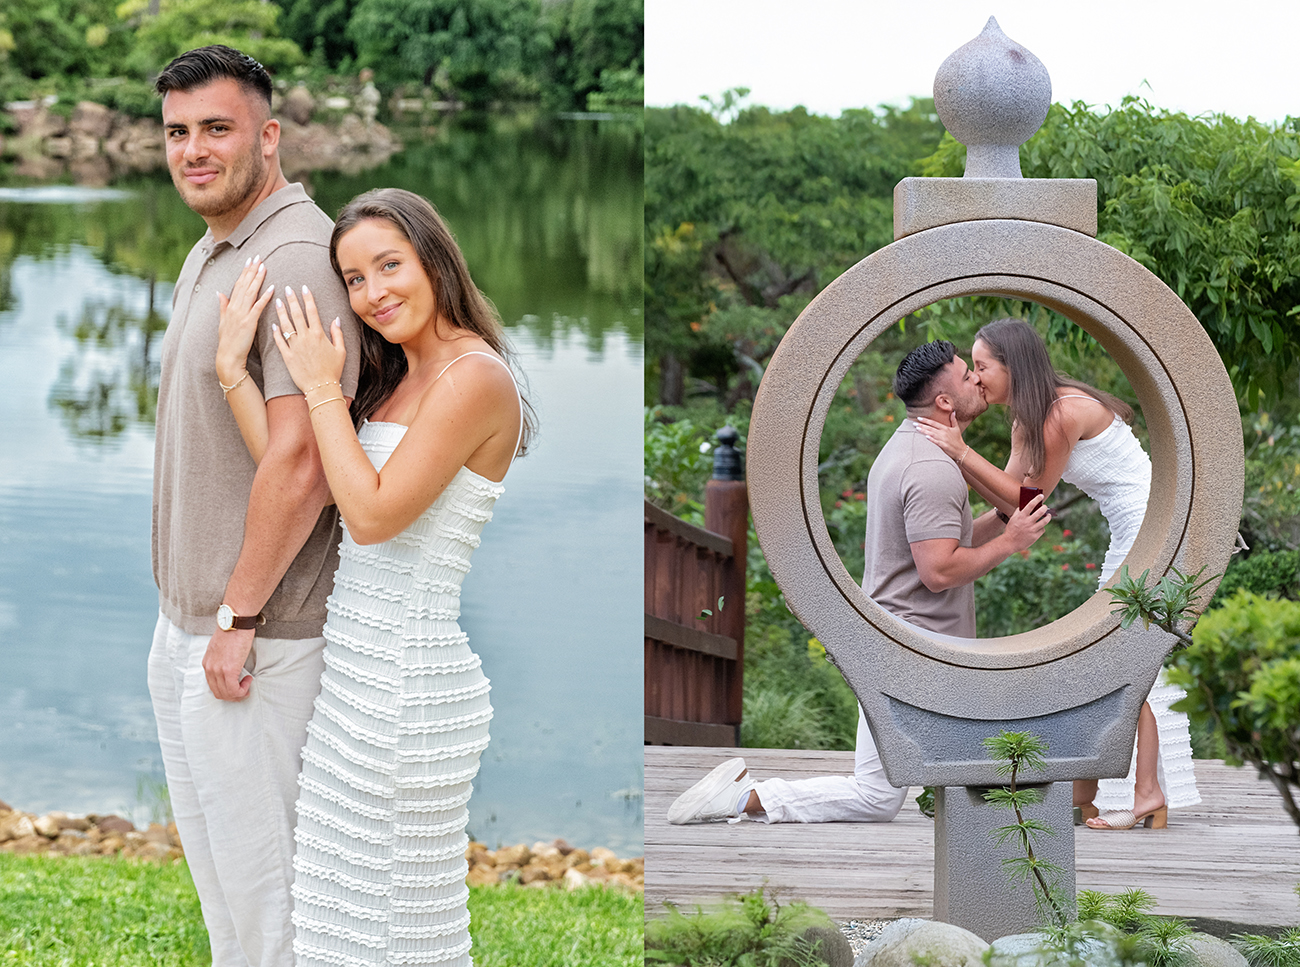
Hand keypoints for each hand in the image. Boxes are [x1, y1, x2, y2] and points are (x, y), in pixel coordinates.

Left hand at [202, 627, 254, 701]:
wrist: (235, 622)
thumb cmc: (232, 631)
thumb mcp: (220, 648)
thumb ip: (221, 659)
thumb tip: (230, 666)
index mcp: (207, 664)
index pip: (213, 686)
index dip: (226, 690)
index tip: (237, 685)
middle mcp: (209, 669)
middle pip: (219, 693)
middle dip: (233, 696)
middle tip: (244, 690)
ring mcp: (218, 671)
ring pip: (227, 694)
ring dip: (239, 693)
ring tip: (247, 685)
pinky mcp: (229, 670)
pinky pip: (234, 690)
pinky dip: (242, 690)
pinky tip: (249, 680)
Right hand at [216, 256, 273, 383]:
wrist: (228, 358)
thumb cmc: (227, 342)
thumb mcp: (222, 322)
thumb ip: (222, 306)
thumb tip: (219, 292)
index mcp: (230, 307)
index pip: (238, 285)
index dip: (244, 272)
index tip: (250, 260)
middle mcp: (235, 308)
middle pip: (244, 285)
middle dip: (252, 270)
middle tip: (259, 257)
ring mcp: (241, 315)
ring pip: (251, 292)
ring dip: (258, 279)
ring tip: (264, 266)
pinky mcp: (249, 323)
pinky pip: (258, 307)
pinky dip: (265, 297)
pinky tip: (272, 288)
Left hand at [272, 285, 346, 394]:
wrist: (321, 387)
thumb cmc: (333, 370)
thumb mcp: (341, 351)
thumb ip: (337, 334)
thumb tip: (336, 319)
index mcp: (319, 334)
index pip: (312, 311)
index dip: (307, 298)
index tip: (303, 288)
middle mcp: (306, 338)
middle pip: (297, 314)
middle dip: (292, 300)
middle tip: (287, 288)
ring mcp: (296, 347)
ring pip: (286, 325)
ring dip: (282, 312)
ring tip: (278, 301)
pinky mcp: (288, 356)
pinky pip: (280, 341)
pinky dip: (276, 332)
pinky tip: (273, 324)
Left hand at [915, 416, 967, 460]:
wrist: (961, 450)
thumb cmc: (958, 439)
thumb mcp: (956, 428)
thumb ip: (953, 420)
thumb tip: (953, 412)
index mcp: (945, 428)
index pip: (934, 423)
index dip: (926, 420)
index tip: (919, 418)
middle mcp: (943, 433)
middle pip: (930, 428)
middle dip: (922, 425)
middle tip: (913, 423)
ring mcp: (943, 439)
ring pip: (931, 434)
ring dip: (924, 431)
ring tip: (917, 429)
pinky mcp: (943, 445)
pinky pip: (936, 442)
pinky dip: (931, 439)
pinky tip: (926, 437)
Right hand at [1004, 494, 1049, 552]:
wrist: (1010, 542)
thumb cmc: (1011, 529)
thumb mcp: (1013, 518)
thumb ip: (1019, 511)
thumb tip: (1025, 505)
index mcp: (1021, 516)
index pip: (1031, 505)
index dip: (1037, 499)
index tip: (1041, 496)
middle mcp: (1027, 522)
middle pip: (1040, 512)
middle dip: (1045, 507)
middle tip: (1045, 507)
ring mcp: (1032, 529)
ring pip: (1045, 521)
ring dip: (1048, 517)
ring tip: (1048, 515)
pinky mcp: (1035, 536)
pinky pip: (1042, 529)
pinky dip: (1041, 527)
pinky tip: (1039, 527)